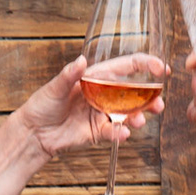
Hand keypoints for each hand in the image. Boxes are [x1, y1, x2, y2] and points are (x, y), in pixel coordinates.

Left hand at [18, 53, 164, 157]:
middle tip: (159, 104)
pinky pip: (115, 132)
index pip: (126, 68)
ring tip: (140, 121)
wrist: (34, 133)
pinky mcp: (99, 132)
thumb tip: (81, 61)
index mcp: (96, 78)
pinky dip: (121, 133)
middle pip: (134, 93)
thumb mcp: (54, 87)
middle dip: (150, 98)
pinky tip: (123, 134)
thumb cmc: (42, 105)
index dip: (146, 65)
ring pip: (128, 113)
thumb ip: (69, 75)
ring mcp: (103, 113)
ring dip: (138, 117)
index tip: (161, 68)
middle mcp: (104, 95)